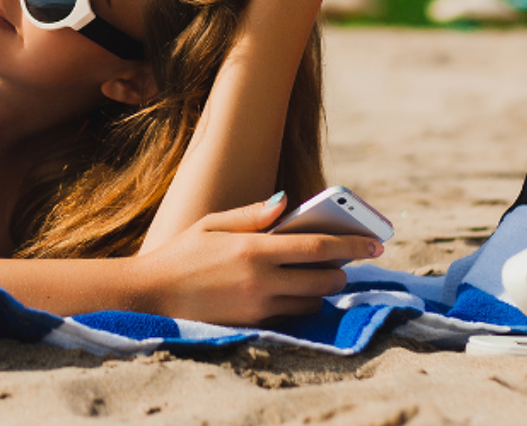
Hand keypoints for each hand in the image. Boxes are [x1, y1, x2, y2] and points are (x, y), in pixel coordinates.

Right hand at [131, 195, 382, 326]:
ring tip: (316, 277)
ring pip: (312, 302)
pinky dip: (298, 305)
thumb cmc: (181, 254)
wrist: (150, 296)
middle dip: (341, 271)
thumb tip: (288, 201)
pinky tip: (291, 292)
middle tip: (343, 263)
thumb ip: (253, 215)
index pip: (318, 247)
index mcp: (254, 249)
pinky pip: (291, 317)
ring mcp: (258, 307)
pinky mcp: (252, 326)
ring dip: (320, 290)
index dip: (352, 245)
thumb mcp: (213, 224)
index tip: (376, 242)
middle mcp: (261, 280)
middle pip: (324, 279)